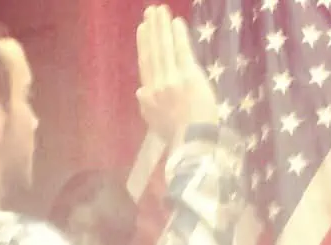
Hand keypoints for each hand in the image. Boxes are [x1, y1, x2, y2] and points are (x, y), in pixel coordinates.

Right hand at [136, 5, 217, 145]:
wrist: (191, 144)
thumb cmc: (177, 138)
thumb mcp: (155, 125)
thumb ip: (147, 106)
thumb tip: (140, 90)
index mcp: (148, 98)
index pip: (145, 66)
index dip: (143, 46)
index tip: (142, 30)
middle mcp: (156, 86)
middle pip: (153, 53)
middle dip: (151, 30)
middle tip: (150, 12)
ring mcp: (171, 80)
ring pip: (164, 49)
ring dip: (161, 28)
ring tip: (160, 11)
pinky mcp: (188, 77)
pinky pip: (181, 52)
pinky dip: (178, 36)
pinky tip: (176, 22)